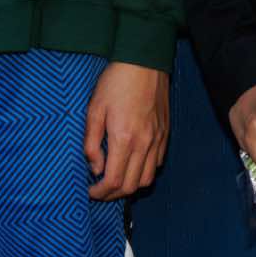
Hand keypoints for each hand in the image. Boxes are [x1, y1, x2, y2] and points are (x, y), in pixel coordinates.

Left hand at [83, 61, 169, 200]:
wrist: (144, 61)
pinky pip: (158, 162)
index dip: (100, 193)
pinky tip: (133, 163)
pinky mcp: (165, 132)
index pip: (114, 181)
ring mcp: (158, 138)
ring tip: (117, 179)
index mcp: (124, 138)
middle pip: (132, 186)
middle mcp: (144, 143)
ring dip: (131, 185)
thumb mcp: (94, 110)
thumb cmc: (116, 83)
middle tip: (100, 190)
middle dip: (113, 194)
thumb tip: (95, 167)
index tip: (90, 190)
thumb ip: (92, 144)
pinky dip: (145, 171)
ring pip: (147, 178)